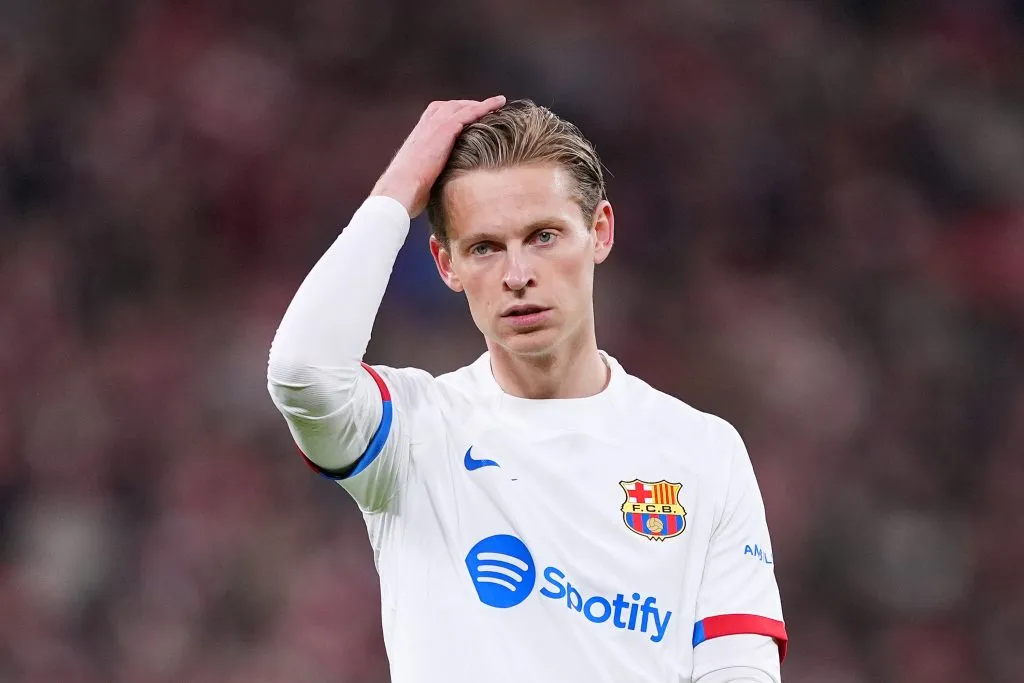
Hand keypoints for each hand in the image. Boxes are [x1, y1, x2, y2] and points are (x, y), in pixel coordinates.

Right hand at [371, 96, 505, 217]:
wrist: (399, 190)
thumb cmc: (405, 193)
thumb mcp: (417, 180)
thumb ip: (428, 176)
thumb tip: (434, 189)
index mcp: (418, 137)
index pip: (436, 116)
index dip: (452, 113)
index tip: (466, 116)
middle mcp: (425, 127)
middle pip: (450, 107)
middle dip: (468, 106)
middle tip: (485, 108)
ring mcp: (434, 126)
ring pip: (461, 107)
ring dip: (480, 104)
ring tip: (498, 103)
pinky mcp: (445, 130)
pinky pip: (469, 113)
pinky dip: (485, 106)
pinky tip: (498, 104)